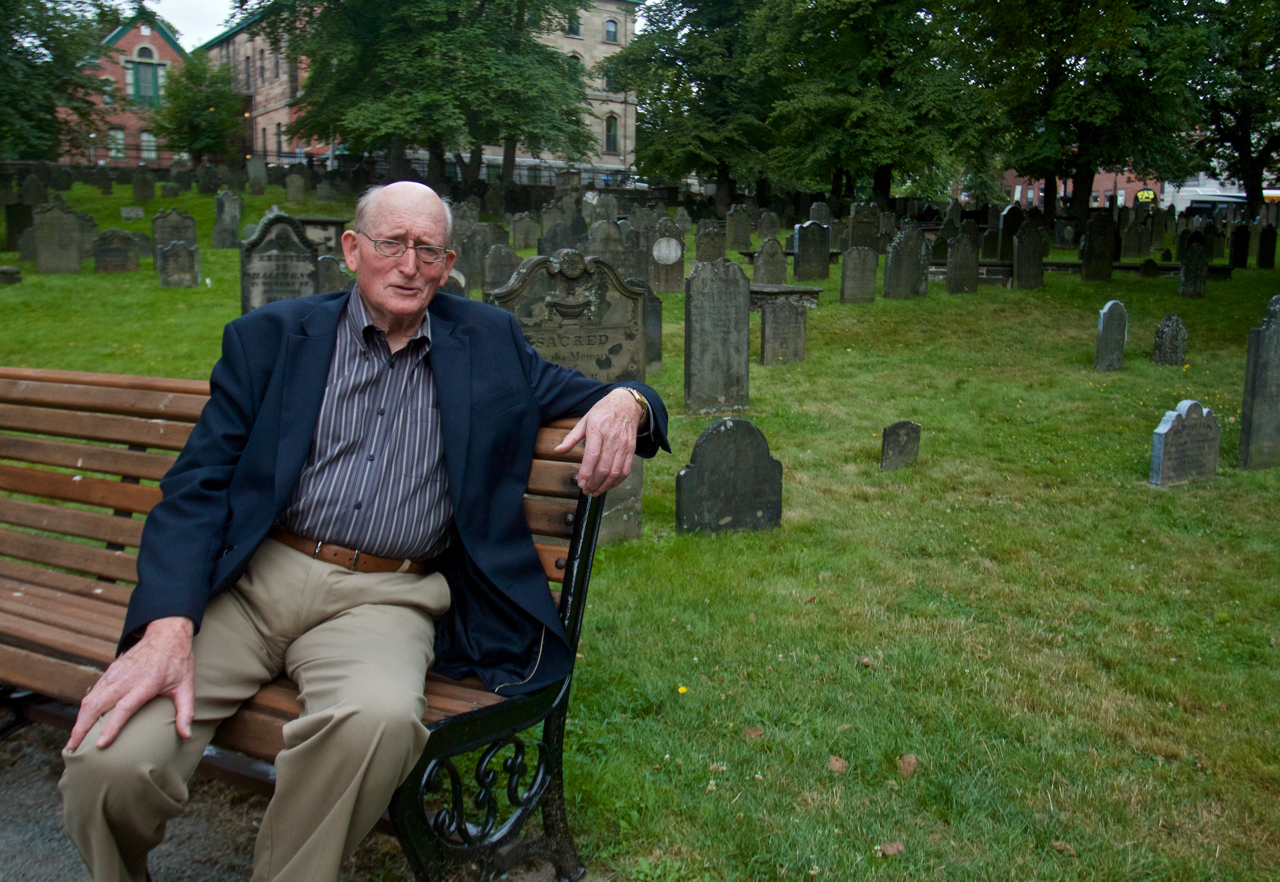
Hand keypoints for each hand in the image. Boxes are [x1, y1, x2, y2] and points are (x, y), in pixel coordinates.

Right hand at [65, 616, 195, 750]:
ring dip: (79, 720)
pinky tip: (81, 722)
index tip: (99, 745)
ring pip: (90, 699)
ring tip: (73, 741)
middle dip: (82, 728)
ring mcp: (115, 673)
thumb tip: (186, 735)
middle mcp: (126, 678)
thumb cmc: (178, 662)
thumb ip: (186, 711)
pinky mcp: (110, 670)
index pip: (124, 707)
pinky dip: (84, 709)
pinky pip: (92, 692)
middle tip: (73, 749)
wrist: (166, 634)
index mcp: (147, 683)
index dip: (111, 726)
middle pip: (97, 705)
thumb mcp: (186, 685)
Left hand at [554, 388, 644, 494]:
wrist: (627, 403)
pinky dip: (617, 482)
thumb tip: (557, 451)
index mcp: (598, 429)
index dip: (586, 472)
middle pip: (604, 467)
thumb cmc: (603, 411)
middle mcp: (612, 438)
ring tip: (595, 491)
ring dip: (604, 486)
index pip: (593, 454)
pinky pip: (625, 470)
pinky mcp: (631, 449)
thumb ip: (571, 438)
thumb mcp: (584, 420)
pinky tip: (608, 485)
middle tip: (585, 490)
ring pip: (615, 472)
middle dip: (594, 483)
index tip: (580, 483)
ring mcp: (624, 445)